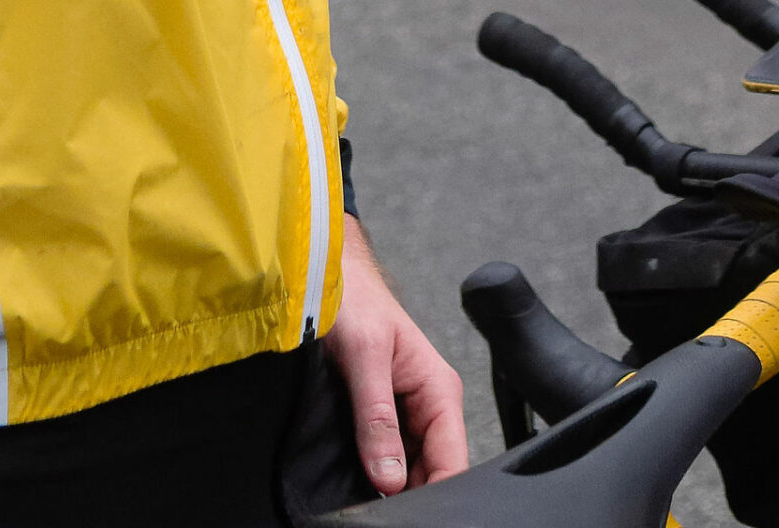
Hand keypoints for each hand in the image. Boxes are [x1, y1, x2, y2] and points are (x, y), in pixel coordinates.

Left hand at [325, 214, 468, 494]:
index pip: (453, 461)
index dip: (434, 496)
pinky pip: (386, 460)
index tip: (403, 514)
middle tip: (375, 509)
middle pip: (432, 473)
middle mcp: (429, 406)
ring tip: (363, 497)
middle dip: (409, 497)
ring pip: (408, 472)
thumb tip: (389, 479)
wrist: (326, 274)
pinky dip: (374, 475)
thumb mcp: (364, 355)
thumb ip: (377, 417)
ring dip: (389, 488)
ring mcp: (405, 415)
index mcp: (439, 389)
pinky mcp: (381, 419)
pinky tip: (357, 483)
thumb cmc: (352, 299)